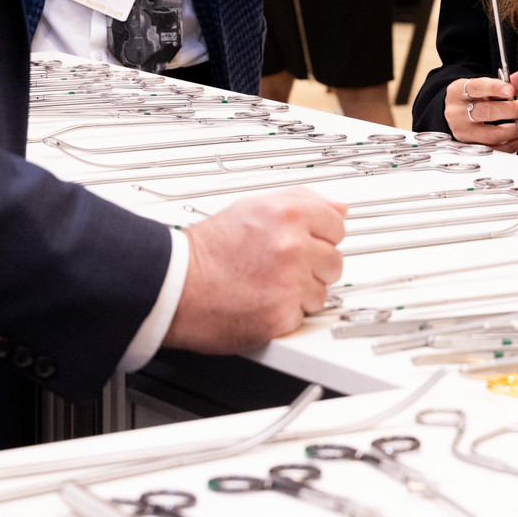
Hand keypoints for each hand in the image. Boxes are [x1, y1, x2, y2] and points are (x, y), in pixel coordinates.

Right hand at [166, 190, 346, 349]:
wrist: (177, 285)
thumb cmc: (209, 250)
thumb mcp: (253, 207)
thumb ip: (302, 201)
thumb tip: (340, 207)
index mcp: (287, 213)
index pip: (337, 224)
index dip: (320, 236)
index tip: (304, 243)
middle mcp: (292, 245)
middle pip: (334, 260)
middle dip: (313, 266)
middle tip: (279, 267)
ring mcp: (289, 281)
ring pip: (322, 290)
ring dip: (301, 292)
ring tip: (268, 284)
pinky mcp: (282, 314)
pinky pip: (304, 315)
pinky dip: (287, 313)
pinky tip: (263, 301)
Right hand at [444, 71, 517, 153]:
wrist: (456, 116)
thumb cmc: (472, 100)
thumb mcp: (484, 87)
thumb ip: (505, 82)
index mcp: (458, 92)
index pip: (477, 88)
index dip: (494, 88)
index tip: (511, 89)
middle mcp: (457, 113)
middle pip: (486, 112)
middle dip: (513, 109)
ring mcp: (464, 133)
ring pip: (492, 134)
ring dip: (517, 129)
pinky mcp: (472, 147)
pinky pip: (496, 149)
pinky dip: (513, 143)